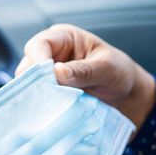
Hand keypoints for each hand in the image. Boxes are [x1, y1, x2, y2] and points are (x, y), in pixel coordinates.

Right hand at [16, 24, 155, 130]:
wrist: (128, 99)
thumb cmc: (120, 74)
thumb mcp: (107, 69)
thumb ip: (84, 70)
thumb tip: (57, 73)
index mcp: (64, 39)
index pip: (39, 45)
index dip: (38, 60)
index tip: (47, 80)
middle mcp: (51, 56)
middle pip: (27, 66)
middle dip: (35, 83)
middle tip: (48, 98)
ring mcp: (47, 78)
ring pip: (29, 87)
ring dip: (38, 98)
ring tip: (52, 109)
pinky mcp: (48, 97)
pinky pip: (36, 102)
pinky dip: (41, 109)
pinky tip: (50, 115)